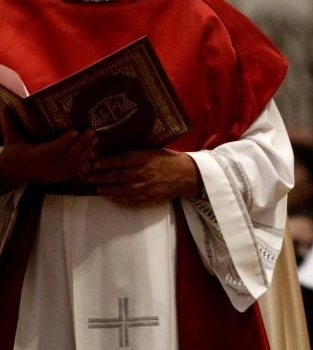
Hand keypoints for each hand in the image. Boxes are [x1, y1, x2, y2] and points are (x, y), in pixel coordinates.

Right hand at [0, 110, 95, 188]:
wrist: (13, 173)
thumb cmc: (14, 152)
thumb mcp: (11, 138)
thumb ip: (9, 123)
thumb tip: (5, 106)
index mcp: (32, 155)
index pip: (50, 149)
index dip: (63, 141)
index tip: (74, 130)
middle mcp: (44, 166)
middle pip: (66, 156)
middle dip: (81, 144)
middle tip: (91, 131)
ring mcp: (52, 174)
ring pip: (73, 164)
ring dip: (86, 152)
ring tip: (94, 138)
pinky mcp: (58, 178)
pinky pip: (75, 171)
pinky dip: (85, 162)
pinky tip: (92, 151)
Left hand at [86, 149, 201, 205]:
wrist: (187, 174)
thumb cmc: (168, 159)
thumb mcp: (154, 150)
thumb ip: (136, 152)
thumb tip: (112, 151)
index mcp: (149, 157)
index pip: (124, 159)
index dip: (108, 162)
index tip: (95, 162)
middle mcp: (148, 172)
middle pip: (121, 175)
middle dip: (102, 176)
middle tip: (88, 176)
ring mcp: (149, 187)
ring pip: (124, 189)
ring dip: (108, 188)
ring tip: (96, 187)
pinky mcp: (151, 197)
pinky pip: (131, 200)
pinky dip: (118, 198)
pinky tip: (109, 195)